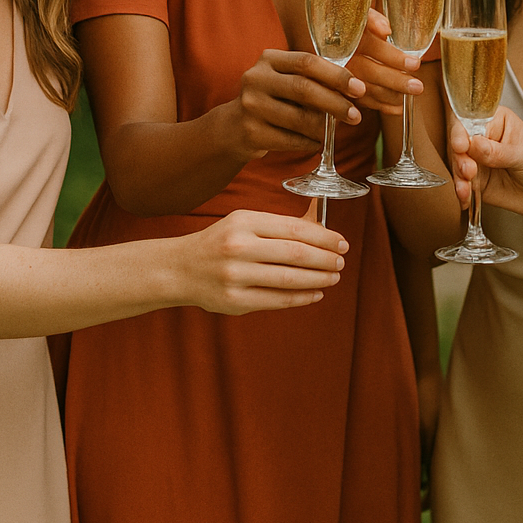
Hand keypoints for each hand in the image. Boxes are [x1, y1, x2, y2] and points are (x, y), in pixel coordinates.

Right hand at [177, 209, 346, 313]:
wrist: (181, 268)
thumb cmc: (221, 242)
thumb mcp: (245, 222)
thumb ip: (280, 225)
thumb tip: (320, 223)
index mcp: (244, 221)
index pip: (294, 228)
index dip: (324, 237)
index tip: (341, 242)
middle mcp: (239, 246)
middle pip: (295, 254)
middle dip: (325, 259)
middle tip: (341, 262)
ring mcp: (235, 275)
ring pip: (288, 279)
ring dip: (318, 279)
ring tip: (333, 277)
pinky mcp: (234, 301)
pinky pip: (276, 300)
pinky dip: (301, 298)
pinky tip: (315, 293)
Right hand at [225, 50, 367, 158]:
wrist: (234, 127)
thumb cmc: (273, 99)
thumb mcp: (285, 79)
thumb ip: (312, 77)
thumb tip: (355, 88)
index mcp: (269, 59)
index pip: (307, 62)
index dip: (336, 75)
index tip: (360, 89)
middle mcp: (256, 79)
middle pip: (304, 89)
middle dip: (335, 103)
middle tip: (356, 116)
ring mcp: (251, 106)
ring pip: (300, 119)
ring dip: (324, 127)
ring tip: (334, 129)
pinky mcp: (251, 132)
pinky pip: (292, 140)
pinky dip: (310, 142)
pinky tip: (315, 141)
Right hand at [345, 9, 424, 114]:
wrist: (312, 36)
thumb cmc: (340, 23)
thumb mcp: (353, 15)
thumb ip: (370, 18)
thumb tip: (386, 30)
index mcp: (347, 35)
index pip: (373, 47)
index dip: (394, 56)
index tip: (415, 64)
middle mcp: (339, 57)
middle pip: (369, 72)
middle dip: (395, 81)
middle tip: (417, 87)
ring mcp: (335, 75)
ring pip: (362, 90)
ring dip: (388, 96)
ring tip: (406, 98)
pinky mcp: (335, 89)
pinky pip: (356, 101)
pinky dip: (377, 105)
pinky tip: (395, 107)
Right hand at [449, 106, 522, 218]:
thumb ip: (498, 152)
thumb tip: (472, 144)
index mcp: (496, 120)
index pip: (470, 120)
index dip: (461, 133)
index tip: (461, 146)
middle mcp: (483, 138)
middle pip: (458, 143)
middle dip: (460, 159)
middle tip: (469, 171)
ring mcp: (478, 160)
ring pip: (457, 164)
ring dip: (458, 178)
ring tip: (466, 189)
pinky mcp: (476, 181)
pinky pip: (462, 184)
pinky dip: (461, 192)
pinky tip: (465, 199)